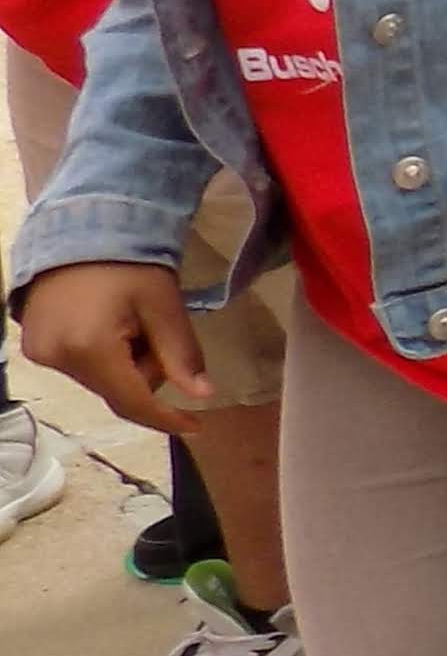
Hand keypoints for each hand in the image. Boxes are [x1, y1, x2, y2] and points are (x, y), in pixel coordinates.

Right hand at [13, 260, 206, 435]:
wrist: (80, 228)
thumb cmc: (128, 263)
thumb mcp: (163, 305)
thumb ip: (181, 354)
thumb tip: (202, 395)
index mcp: (89, 350)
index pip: (133, 401)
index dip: (166, 418)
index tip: (197, 426)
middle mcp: (57, 359)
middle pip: (117, 390)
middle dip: (148, 373)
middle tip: (157, 332)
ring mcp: (41, 354)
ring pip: (100, 381)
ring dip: (126, 364)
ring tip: (132, 322)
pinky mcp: (35, 346)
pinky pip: (81, 367)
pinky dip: (105, 357)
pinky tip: (112, 324)